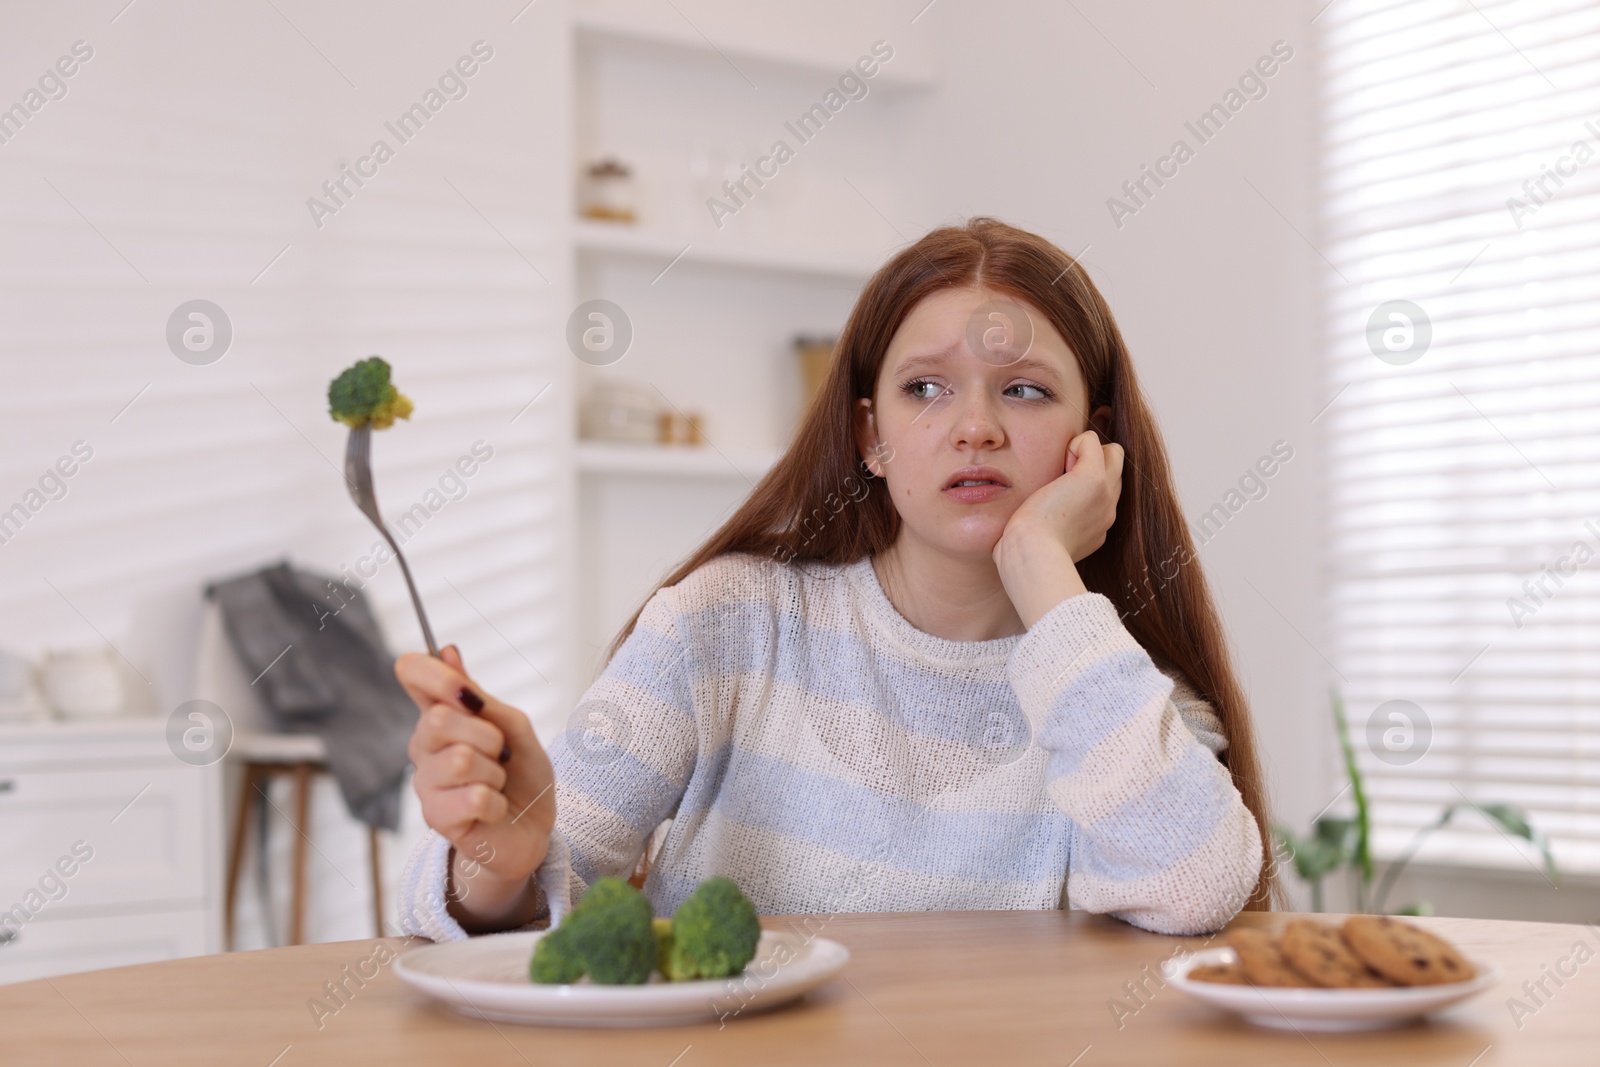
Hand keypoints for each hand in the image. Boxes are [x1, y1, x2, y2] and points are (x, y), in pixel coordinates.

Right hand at [397, 645, 555, 929]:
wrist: (534, 828)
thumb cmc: (522, 774)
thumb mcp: (512, 727)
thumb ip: (479, 697)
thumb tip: (447, 651)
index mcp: (440, 715)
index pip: (412, 672)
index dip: (434, 673)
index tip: (465, 691)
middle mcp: (423, 746)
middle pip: (439, 718)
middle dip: (488, 736)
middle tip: (501, 756)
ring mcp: (425, 784)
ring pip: (461, 759)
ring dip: (495, 772)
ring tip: (497, 784)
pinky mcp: (436, 819)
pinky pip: (474, 796)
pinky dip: (497, 801)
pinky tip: (494, 809)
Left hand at [992, 429, 1124, 626]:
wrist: (1030, 556)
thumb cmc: (1025, 552)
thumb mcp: (1041, 540)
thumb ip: (1046, 525)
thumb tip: (1034, 514)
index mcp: (1097, 526)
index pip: (1105, 491)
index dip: (1083, 481)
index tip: (1057, 496)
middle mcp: (1107, 510)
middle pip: (1115, 469)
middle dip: (1090, 463)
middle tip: (1059, 480)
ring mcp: (1105, 495)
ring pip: (1112, 453)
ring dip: (1085, 452)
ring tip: (1060, 473)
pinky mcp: (1093, 479)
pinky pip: (1091, 441)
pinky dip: (1075, 443)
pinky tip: (1059, 464)